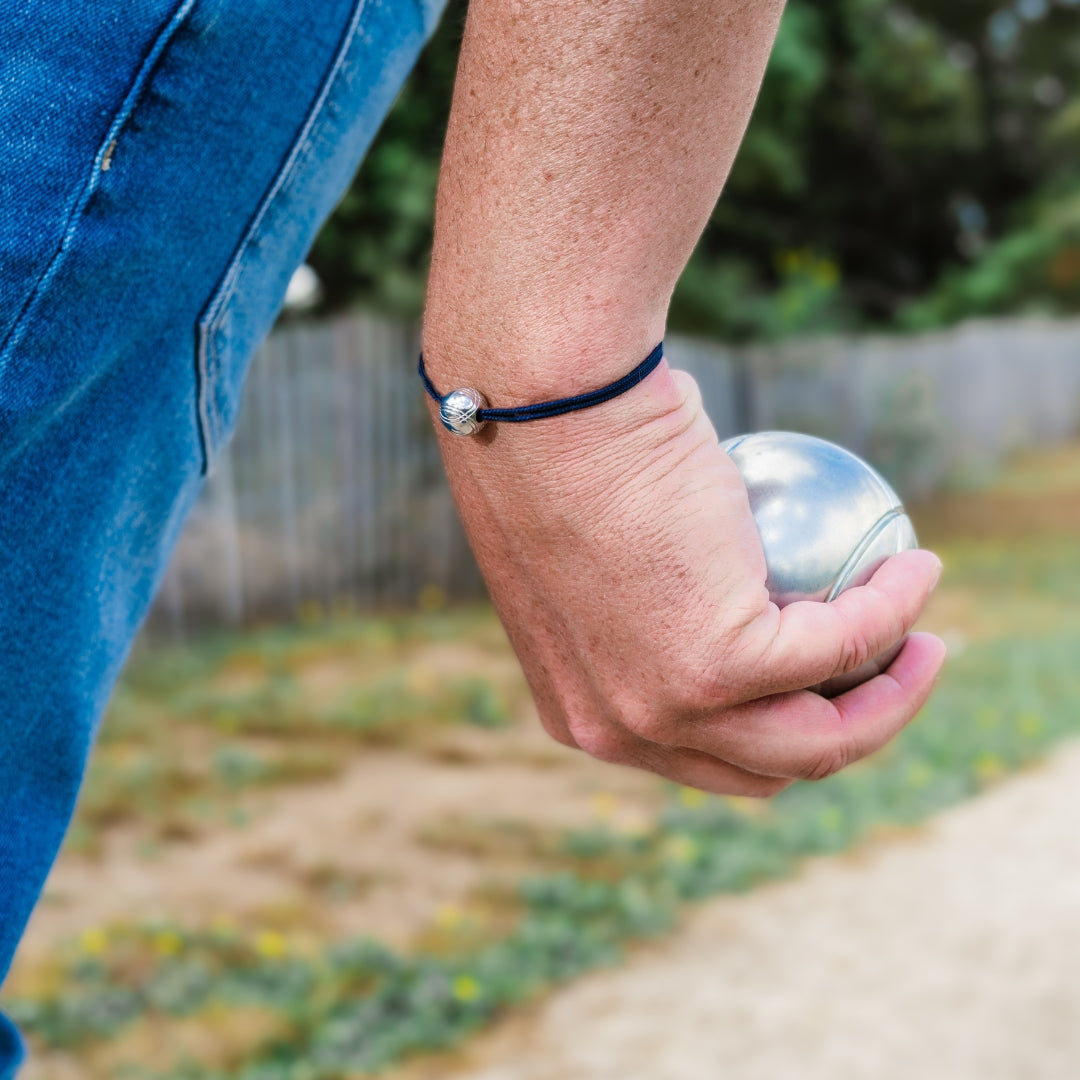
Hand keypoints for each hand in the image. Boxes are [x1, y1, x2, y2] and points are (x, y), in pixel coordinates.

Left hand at [434, 361, 945, 795]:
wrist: (540, 405)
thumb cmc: (561, 453)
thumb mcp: (588, 555)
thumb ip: (641, 602)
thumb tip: (713, 581)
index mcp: (588, 713)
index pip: (701, 752)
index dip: (774, 725)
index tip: (821, 675)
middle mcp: (623, 729)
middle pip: (768, 766)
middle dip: (845, 731)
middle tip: (890, 667)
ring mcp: (672, 705)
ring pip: (819, 743)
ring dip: (892, 700)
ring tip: (925, 641)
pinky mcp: (721, 661)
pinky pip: (844, 642)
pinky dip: (893, 608)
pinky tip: (916, 567)